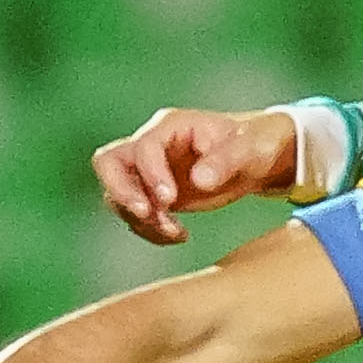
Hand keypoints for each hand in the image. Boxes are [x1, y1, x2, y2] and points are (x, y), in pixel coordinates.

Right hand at [92, 107, 299, 245]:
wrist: (254, 158)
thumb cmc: (253, 143)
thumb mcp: (249, 149)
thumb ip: (225, 161)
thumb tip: (199, 180)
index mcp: (170, 126)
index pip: (142, 147)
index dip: (151, 175)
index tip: (170, 200)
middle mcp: (151, 145)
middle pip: (108, 163)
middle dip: (122, 193)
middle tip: (148, 216)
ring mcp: (148, 170)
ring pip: (117, 193)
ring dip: (140, 219)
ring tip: (176, 231)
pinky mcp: (152, 194)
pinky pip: (134, 214)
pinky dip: (150, 230)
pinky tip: (179, 235)